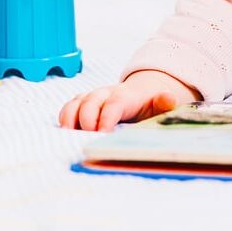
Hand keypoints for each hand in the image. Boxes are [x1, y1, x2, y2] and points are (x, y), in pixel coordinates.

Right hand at [58, 70, 200, 131]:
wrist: (140, 92)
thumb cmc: (149, 104)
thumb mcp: (160, 105)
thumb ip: (164, 103)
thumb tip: (167, 98)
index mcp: (126, 95)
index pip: (114, 103)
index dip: (107, 117)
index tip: (102, 133)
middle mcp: (105, 93)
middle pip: (91, 101)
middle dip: (87, 119)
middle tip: (87, 138)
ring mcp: (92, 97)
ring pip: (76, 102)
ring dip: (70, 118)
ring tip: (69, 136)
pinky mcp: (82, 103)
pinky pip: (68, 107)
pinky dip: (64, 118)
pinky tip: (65, 133)